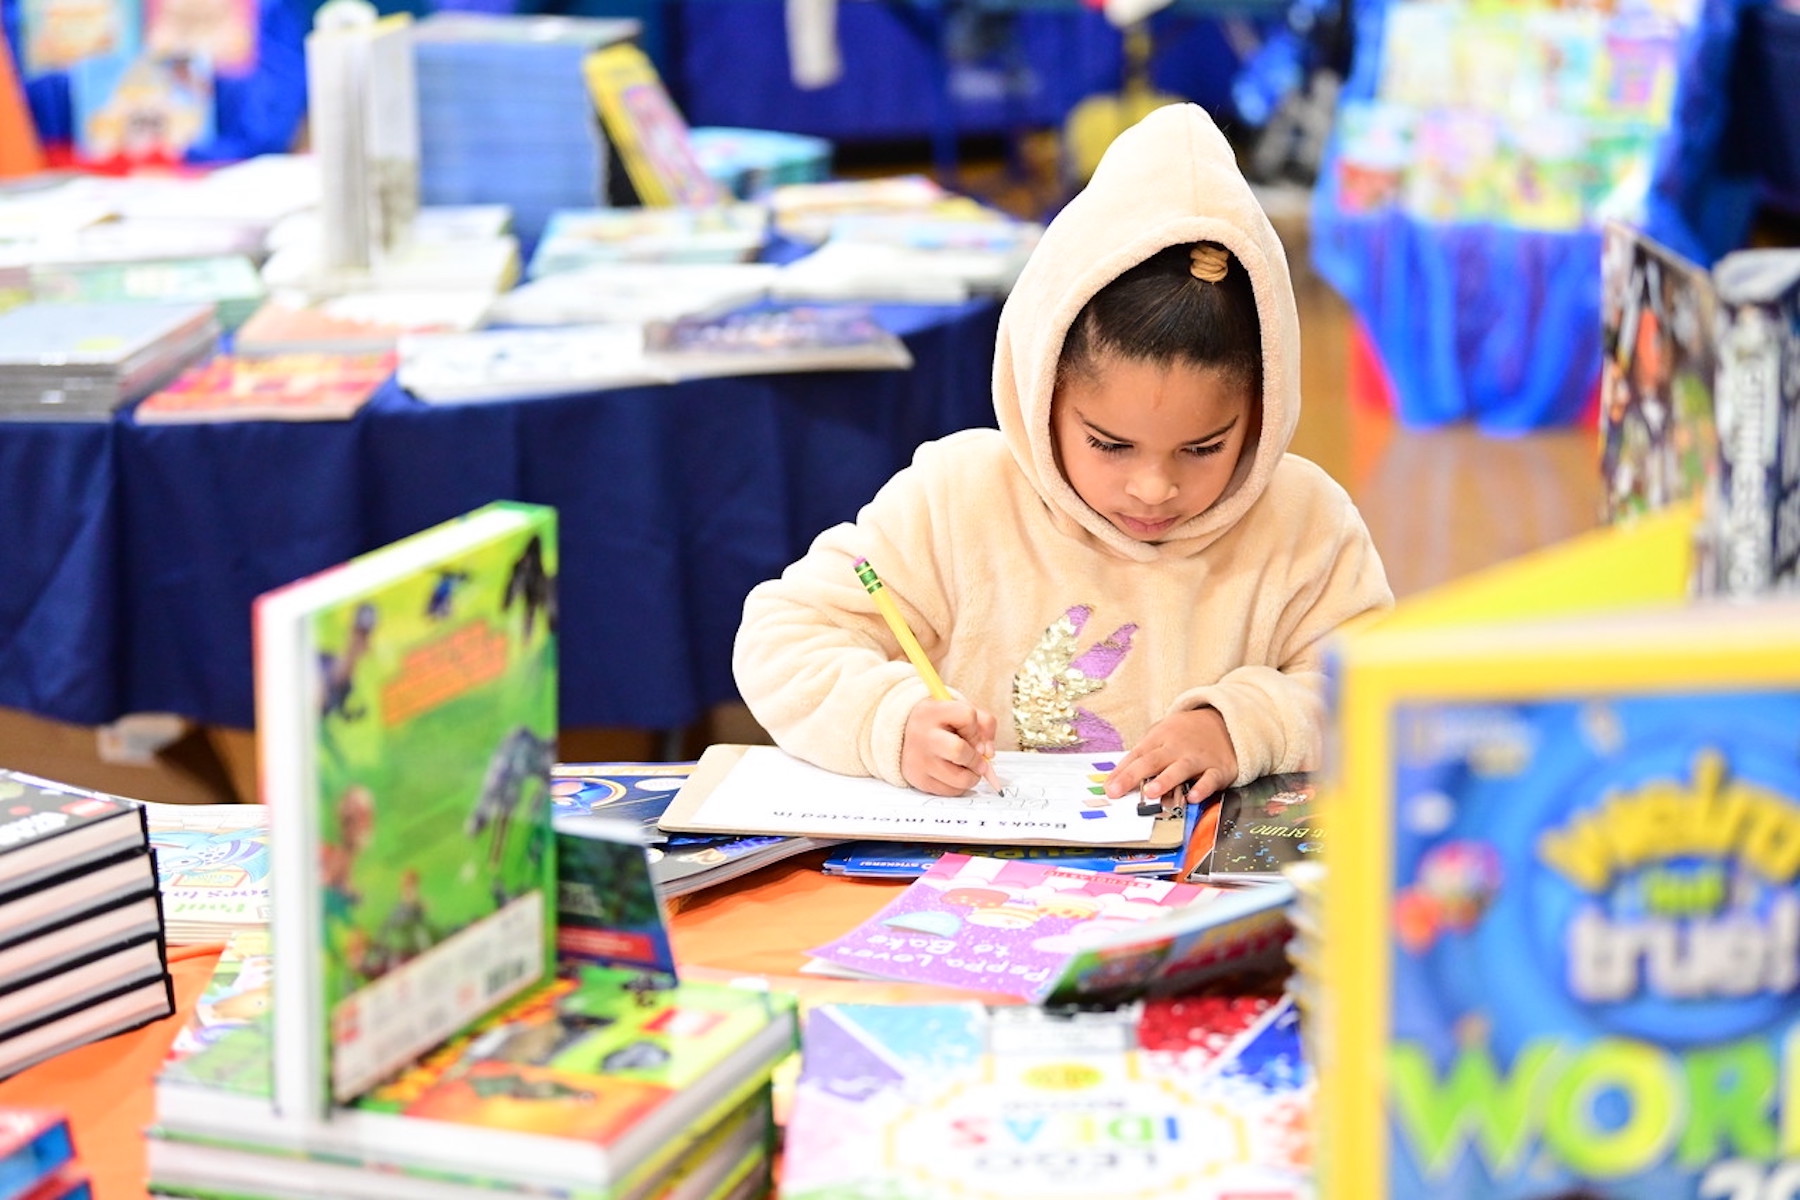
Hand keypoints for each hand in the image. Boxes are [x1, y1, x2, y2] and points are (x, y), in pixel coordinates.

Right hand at [901, 699, 998, 794]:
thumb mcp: (958, 711)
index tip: (971, 733)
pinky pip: (953, 791)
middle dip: (977, 758)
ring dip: (973, 775)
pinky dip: (961, 785)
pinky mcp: (921, 780)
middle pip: (960, 751)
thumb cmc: (938, 724)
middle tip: (979, 759)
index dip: (976, 728)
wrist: (903, 736)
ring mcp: (920, 760)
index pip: (967, 716)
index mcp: (932, 712)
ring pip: (961, 779)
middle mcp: (923, 735)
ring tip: (968, 767)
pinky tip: (955, 774)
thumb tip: (989, 754)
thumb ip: (983, 724)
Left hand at [1104, 707, 1237, 803]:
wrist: (1226, 721)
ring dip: (1165, 780)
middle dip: (1132, 776)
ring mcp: (1197, 758)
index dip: (1121, 772)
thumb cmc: (1185, 735)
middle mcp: (1176, 748)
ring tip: (1150, 792)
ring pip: (1180, 769)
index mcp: (1159, 739)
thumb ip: (1143, 757)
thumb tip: (1117, 780)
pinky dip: (1202, 789)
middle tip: (1116, 791)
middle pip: (1152, 761)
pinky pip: (1209, 780)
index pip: (1136, 756)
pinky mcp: (1217, 770)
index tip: (1107, 788)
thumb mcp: (1162, 736)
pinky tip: (1192, 797)